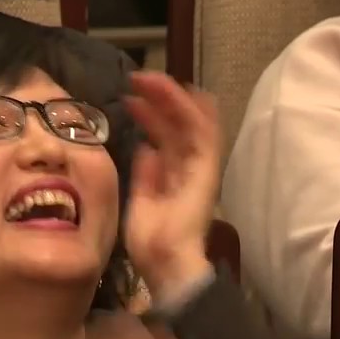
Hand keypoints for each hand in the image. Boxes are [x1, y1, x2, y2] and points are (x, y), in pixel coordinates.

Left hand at [123, 72, 218, 299]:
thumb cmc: (151, 241)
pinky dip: (193, 110)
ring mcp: (200, 167)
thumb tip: (146, 148)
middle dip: (158, 100)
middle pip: (176, 126)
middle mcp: (188, 169)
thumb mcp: (141, 200)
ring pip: (190, 122)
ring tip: (149, 78)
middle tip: (137, 78)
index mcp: (173, 177)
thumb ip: (146, 174)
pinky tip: (180, 90)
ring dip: (171, 98)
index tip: (133, 98)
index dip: (153, 116)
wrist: (166, 260)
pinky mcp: (206, 168)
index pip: (166, 139)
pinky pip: (203, 133)